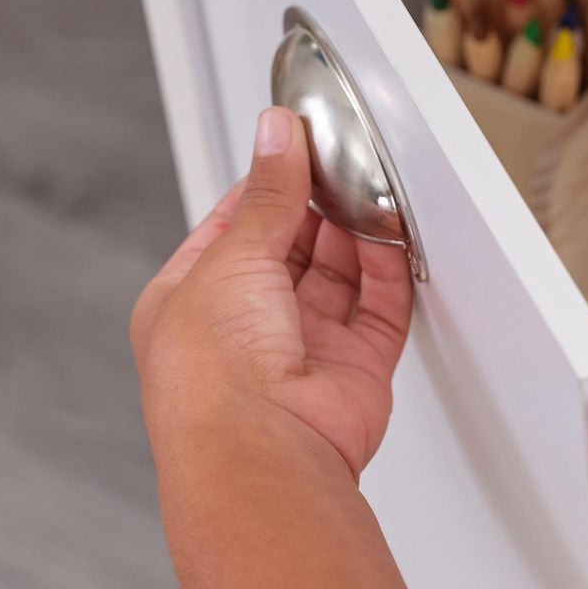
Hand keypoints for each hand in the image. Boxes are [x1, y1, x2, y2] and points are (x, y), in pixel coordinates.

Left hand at [131, 106, 412, 478]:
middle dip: (319, 206)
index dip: (267, 183)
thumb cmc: (213, 377)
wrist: (263, 452)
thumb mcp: (230, 257)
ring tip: (371, 191)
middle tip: (343, 163)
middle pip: (294, 247)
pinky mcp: (354, 367)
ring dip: (357, 234)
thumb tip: (276, 136)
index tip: (297, 144)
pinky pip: (381, 308)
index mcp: (193, 299)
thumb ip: (267, 194)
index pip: (234, 225)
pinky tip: (394, 236)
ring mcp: (303, 348)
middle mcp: (247, 326)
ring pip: (341, 274)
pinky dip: (391, 271)